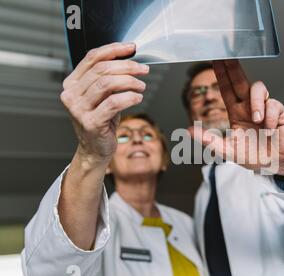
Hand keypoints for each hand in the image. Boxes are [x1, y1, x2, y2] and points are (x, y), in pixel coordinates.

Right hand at [60, 42, 149, 166]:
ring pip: (107, 84)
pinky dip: (129, 97)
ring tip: (141, 86)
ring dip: (130, 81)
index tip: (131, 48)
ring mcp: (79, 109)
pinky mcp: (91, 122)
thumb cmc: (101, 120)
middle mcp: (71, 94)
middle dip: (127, 66)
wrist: (95, 149)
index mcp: (72, 83)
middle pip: (102, 70)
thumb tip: (130, 58)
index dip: (114, 49)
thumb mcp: (102, 96)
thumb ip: (108, 77)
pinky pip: (113, 103)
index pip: (92, 58)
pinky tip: (138, 97)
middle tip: (143, 70)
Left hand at [190, 60, 283, 175]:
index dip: (222, 75)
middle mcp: (249, 106)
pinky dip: (270, 117)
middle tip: (228, 56)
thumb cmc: (252, 156)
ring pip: (259, 89)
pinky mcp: (279, 114)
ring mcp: (265, 108)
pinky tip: (268, 129)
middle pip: (241, 81)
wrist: (274, 165)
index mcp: (236, 111)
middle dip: (234, 67)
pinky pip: (274, 105)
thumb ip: (210, 141)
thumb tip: (189, 130)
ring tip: (256, 119)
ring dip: (257, 102)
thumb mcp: (227, 151)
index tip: (215, 60)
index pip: (227, 89)